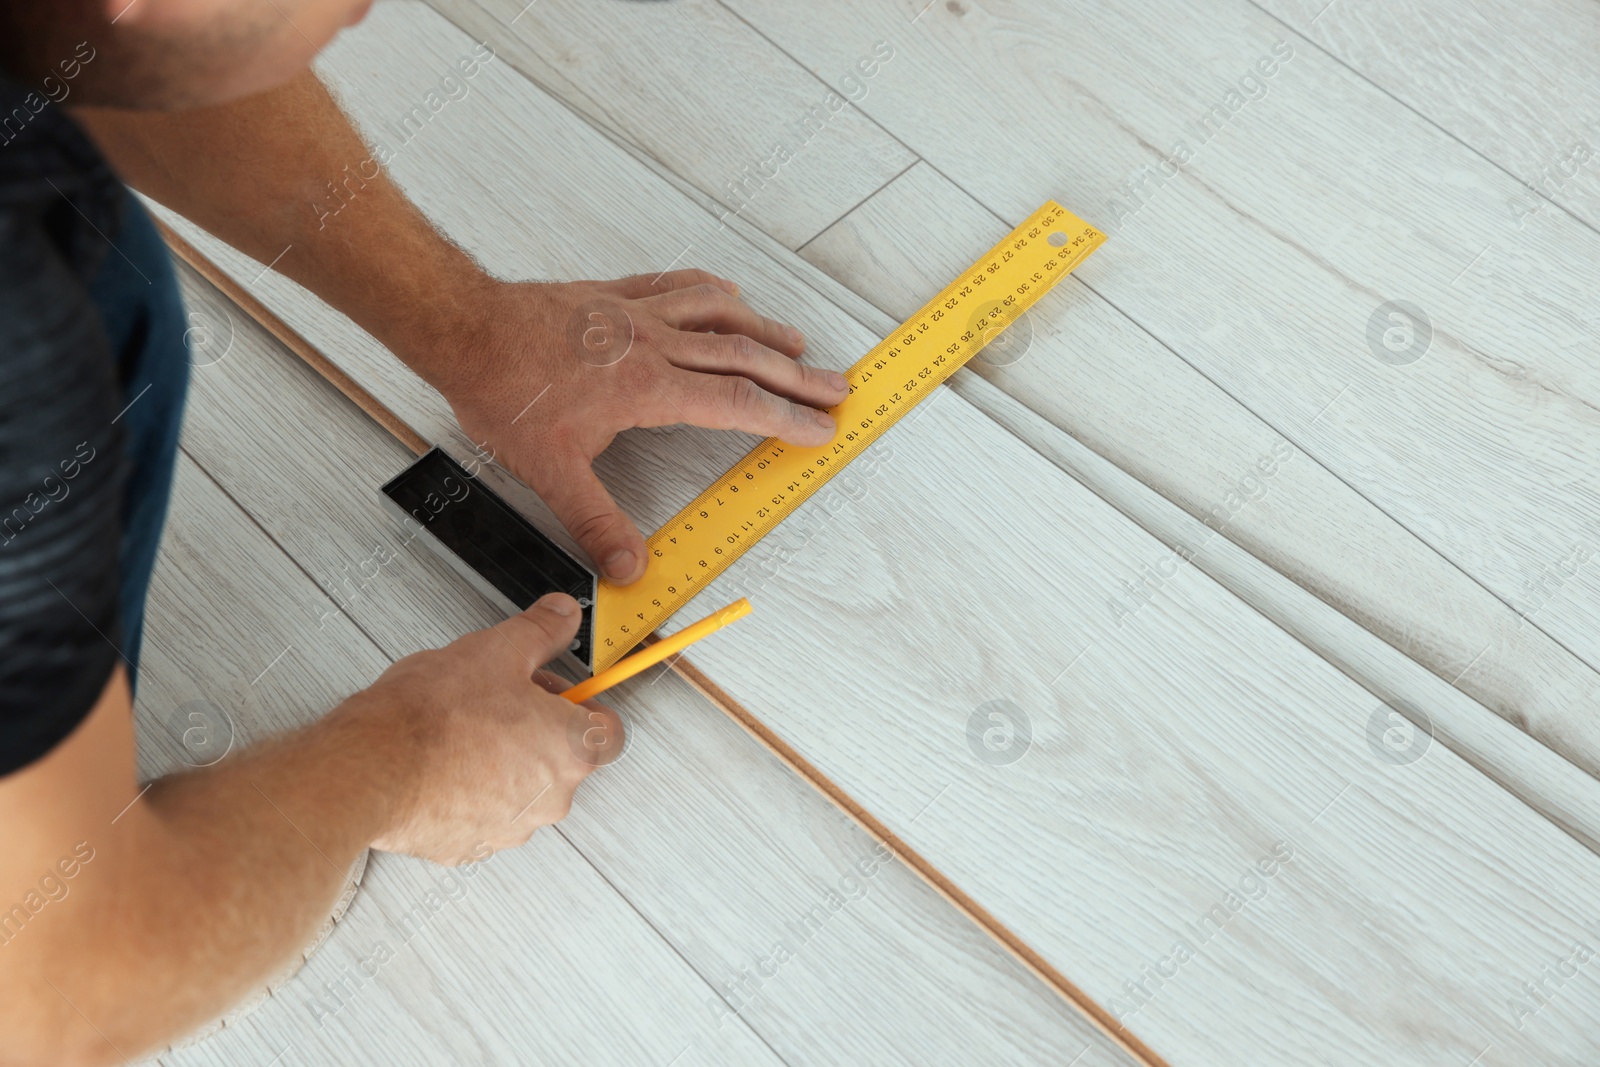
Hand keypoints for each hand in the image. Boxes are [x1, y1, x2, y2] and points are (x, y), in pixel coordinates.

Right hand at [359, 593, 621, 864]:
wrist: (372, 768)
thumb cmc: (433, 719)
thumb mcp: (498, 650)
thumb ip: (541, 631)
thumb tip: (563, 616)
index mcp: (572, 749)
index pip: (608, 728)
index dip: (580, 700)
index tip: (555, 688)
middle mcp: (552, 798)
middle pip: (562, 755)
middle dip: (536, 725)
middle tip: (498, 699)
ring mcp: (511, 828)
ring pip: (521, 786)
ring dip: (502, 759)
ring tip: (462, 729)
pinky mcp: (470, 846)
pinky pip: (482, 812)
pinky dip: (468, 790)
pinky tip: (441, 762)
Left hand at [434, 271, 849, 581]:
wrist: (465, 328)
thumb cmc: (505, 388)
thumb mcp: (551, 471)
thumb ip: (595, 522)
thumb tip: (628, 567)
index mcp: (650, 388)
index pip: (737, 405)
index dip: (787, 418)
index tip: (821, 427)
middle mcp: (654, 344)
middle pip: (745, 357)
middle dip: (798, 376)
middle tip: (837, 386)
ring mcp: (637, 315)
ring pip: (719, 315)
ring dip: (765, 330)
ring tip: (796, 344)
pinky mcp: (614, 296)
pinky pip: (677, 285)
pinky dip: (710, 291)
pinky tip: (725, 293)